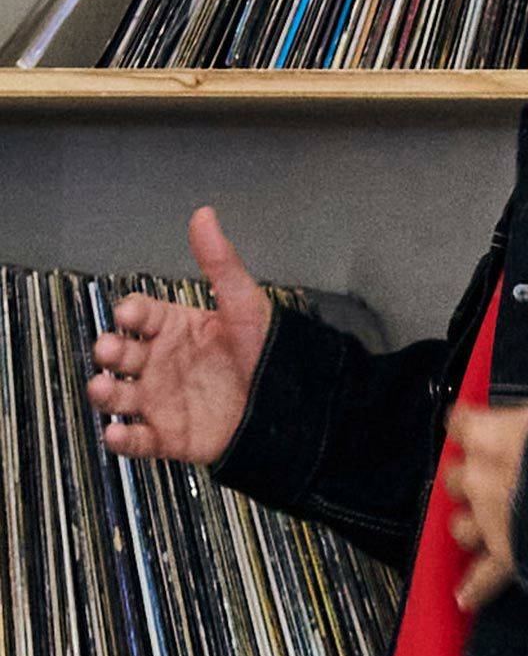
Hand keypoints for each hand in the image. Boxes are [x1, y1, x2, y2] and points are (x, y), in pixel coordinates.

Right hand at [85, 205, 273, 462]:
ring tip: (104, 388)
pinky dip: (123, 439)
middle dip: (109, 351)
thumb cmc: (272, 355)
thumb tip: (205, 217)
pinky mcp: (171, 435)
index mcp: (177, 329)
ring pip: (119, 396)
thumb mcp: (247, 305)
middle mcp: (164, 363)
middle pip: (120, 354)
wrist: (296, 409)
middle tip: (110, 349)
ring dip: (105, 392)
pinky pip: (138, 439)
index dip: (131, 314)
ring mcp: (163, 399)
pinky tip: (118, 433)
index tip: (129, 315)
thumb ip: (221, 264)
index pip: (140, 315)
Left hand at [444, 274, 527, 611]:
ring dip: (468, 521)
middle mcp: (481, 480)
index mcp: (489, 435)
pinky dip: (475, 587)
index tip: (472, 422)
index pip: (460, 423)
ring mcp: (493, 523)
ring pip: (463, 524)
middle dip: (467, 474)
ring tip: (476, 521)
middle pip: (457, 476)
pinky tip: (464, 598)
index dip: (467, 422)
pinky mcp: (512, 559)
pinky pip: (485, 577)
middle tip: (485, 470)